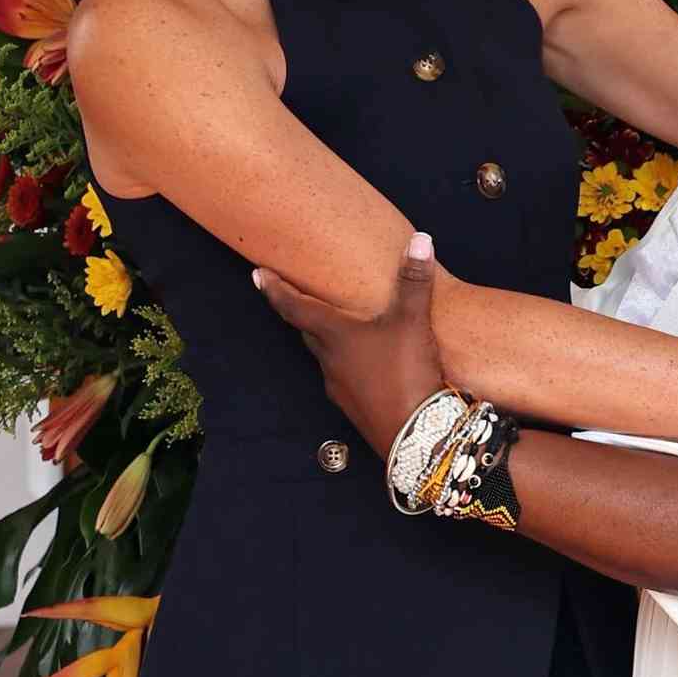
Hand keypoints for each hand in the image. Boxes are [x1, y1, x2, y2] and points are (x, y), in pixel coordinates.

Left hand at [253, 233, 445, 451]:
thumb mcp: (413, 322)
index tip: (257, 275)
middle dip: (301, 312)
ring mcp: (340, 387)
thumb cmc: (405, 373)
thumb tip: (421, 240)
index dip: (275, 289)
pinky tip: (370, 363)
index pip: (294, 307)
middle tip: (298, 296)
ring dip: (328, 340)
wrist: (413, 436)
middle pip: (308, 331)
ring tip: (341, 327)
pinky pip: (344, 377)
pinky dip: (350, 364)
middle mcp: (330, 361)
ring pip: (326, 356)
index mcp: (335, 335)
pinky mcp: (355, 406)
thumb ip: (414, 281)